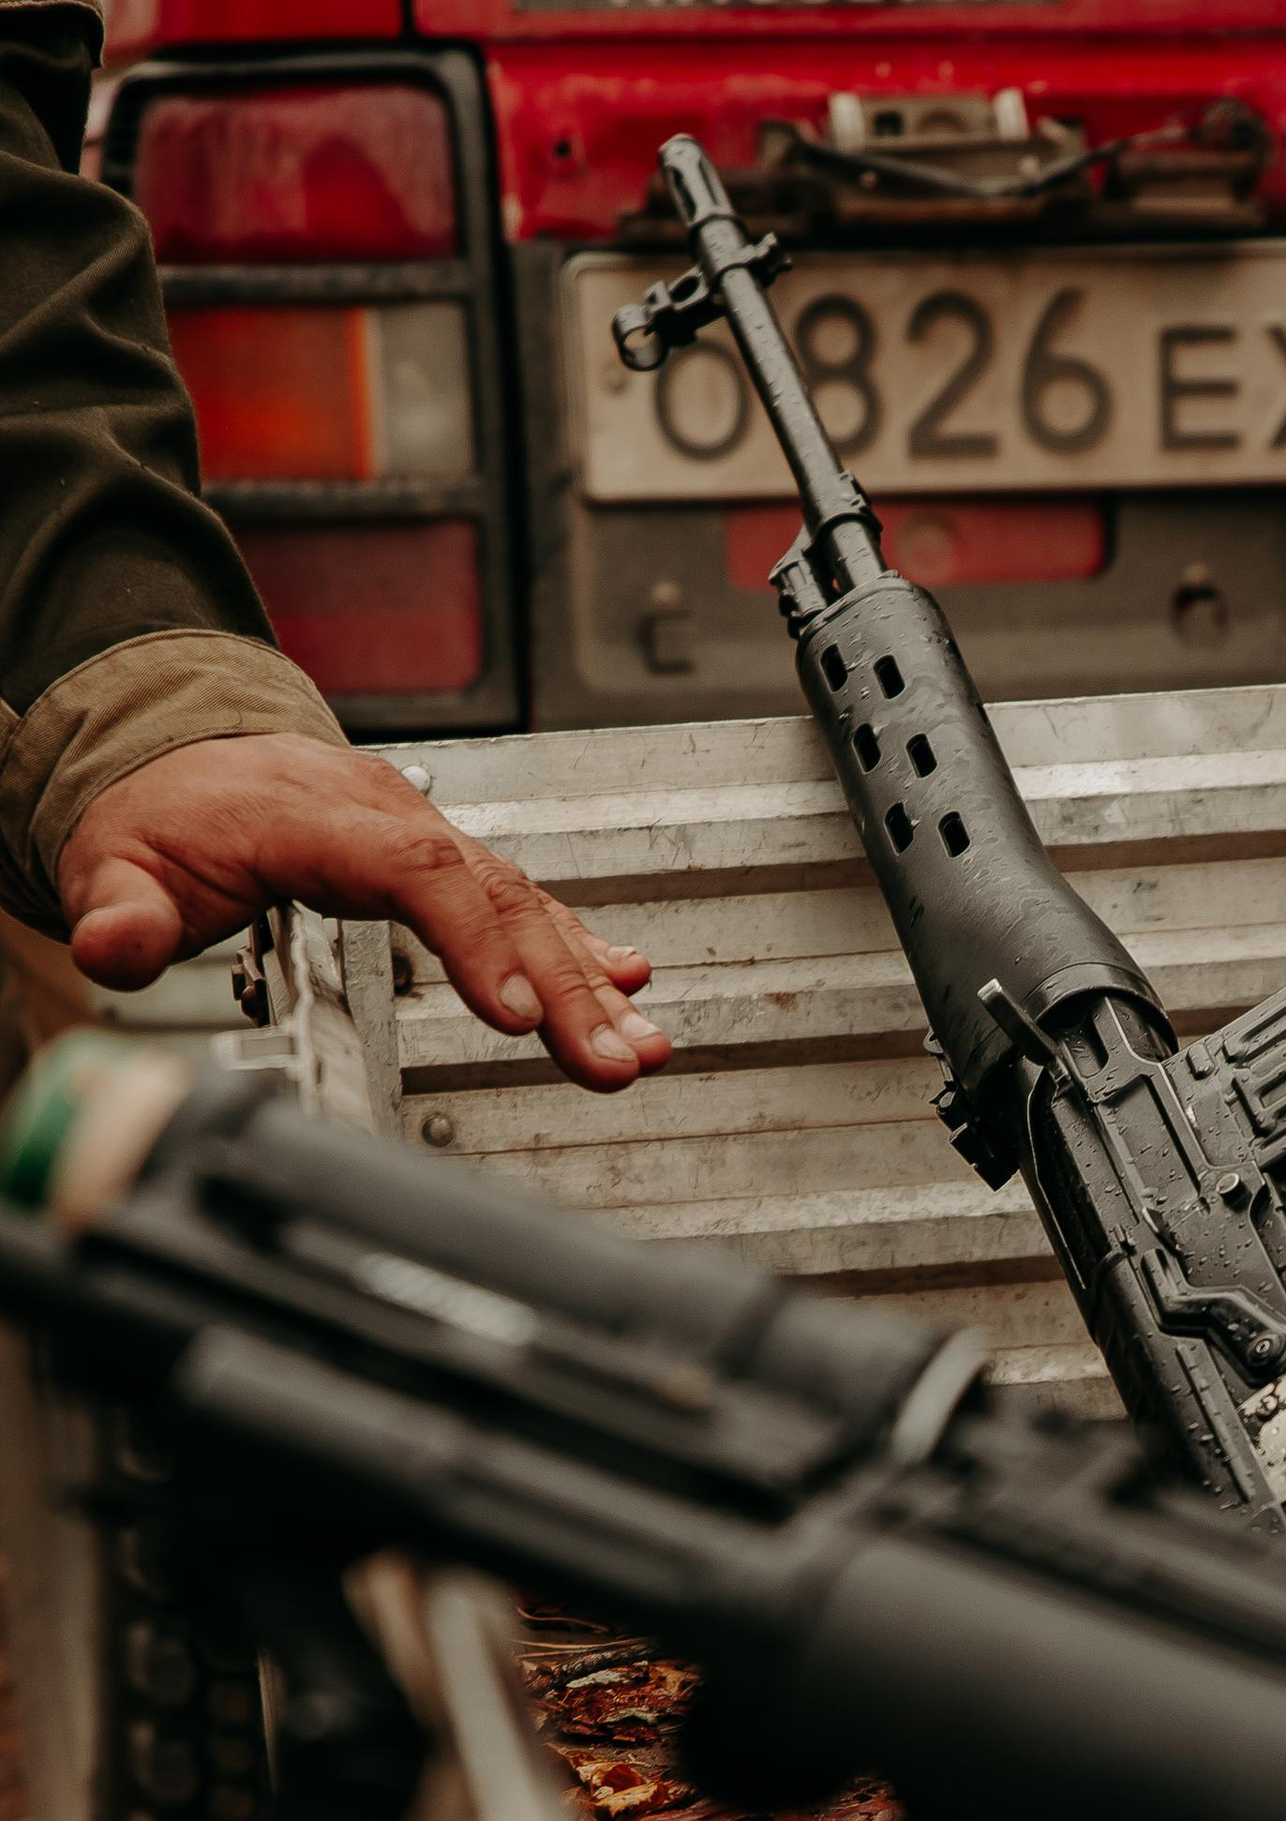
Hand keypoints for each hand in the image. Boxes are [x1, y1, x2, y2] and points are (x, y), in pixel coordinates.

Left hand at [56, 735, 670, 1091]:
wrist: (185, 761)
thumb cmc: (162, 815)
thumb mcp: (117, 862)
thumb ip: (120, 910)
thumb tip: (114, 942)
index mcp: (318, 816)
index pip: (414, 872)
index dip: (473, 941)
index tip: (515, 1014)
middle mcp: (391, 819)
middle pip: (495, 896)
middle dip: (563, 987)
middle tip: (609, 1060)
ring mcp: (427, 838)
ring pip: (525, 902)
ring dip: (587, 982)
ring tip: (636, 1049)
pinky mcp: (446, 864)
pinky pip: (526, 899)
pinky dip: (579, 946)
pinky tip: (627, 983)